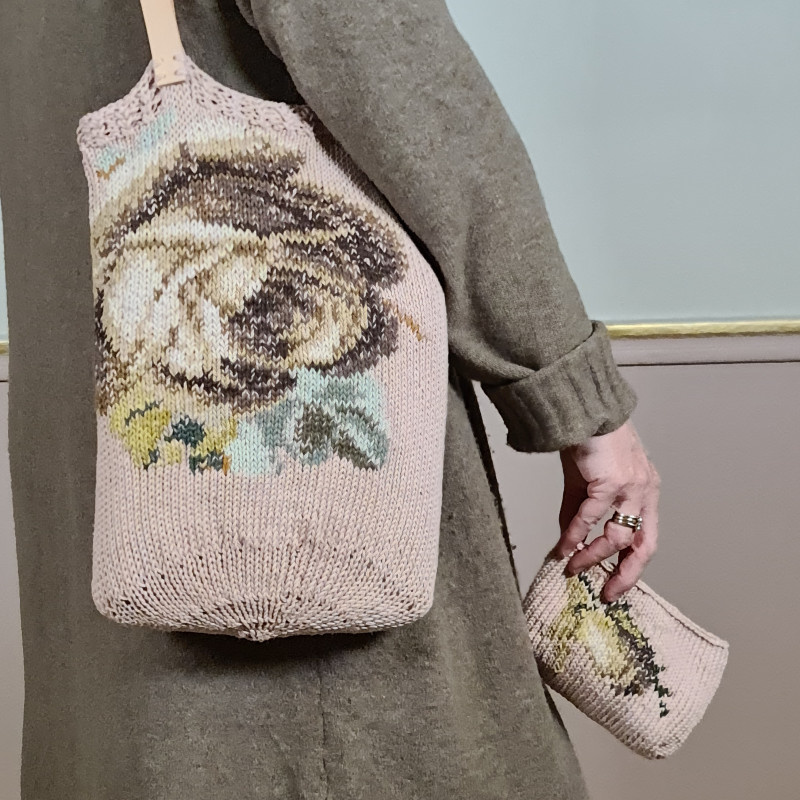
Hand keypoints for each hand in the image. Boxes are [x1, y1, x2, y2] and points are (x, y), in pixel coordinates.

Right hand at [550, 419, 659, 601]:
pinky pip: (592, 517)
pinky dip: (576, 535)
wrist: (583, 410)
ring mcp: (632, 487)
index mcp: (645, 492)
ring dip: (593, 556)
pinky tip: (563, 546)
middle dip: (625, 575)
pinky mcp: (612, 480)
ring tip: (573, 566)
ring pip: (618, 537)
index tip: (613, 585)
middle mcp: (645, 492)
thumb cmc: (589, 439)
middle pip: (644, 546)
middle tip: (607, 593)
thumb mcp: (586, 482)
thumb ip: (578, 512)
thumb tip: (568, 540)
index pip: (646, 539)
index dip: (632, 566)